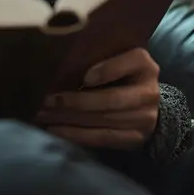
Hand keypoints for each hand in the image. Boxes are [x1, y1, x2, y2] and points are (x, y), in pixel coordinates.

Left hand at [36, 48, 159, 149]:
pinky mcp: (134, 138)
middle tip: (47, 100)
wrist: (141, 103)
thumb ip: (97, 56)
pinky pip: (103, 138)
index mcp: (144, 64)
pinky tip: (56, 130)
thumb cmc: (117, 73)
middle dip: (76, 101)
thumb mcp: (114, 57)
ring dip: (70, 119)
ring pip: (104, 120)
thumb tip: (60, 61)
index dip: (107, 71)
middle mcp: (149, 92)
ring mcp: (144, 118)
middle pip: (112, 99)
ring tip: (44, 115)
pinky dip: (77, 135)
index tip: (84, 78)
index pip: (130, 62)